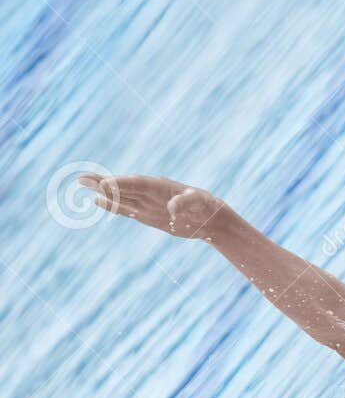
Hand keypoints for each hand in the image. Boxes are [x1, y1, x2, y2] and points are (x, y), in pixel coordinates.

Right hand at [78, 173, 228, 239]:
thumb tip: (173, 209)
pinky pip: (126, 209)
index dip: (120, 184)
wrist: (209, 219)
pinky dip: (112, 205)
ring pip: (121, 196)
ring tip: (83, 182)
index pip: (137, 184)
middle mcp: (150, 192)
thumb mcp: (199, 203)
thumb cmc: (206, 207)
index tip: (103, 183)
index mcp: (161, 186)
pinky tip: (98, 200)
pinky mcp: (146, 214)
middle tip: (82, 178)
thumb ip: (186, 203)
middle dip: (103, 182)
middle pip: (123, 186)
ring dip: (103, 191)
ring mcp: (147, 203)